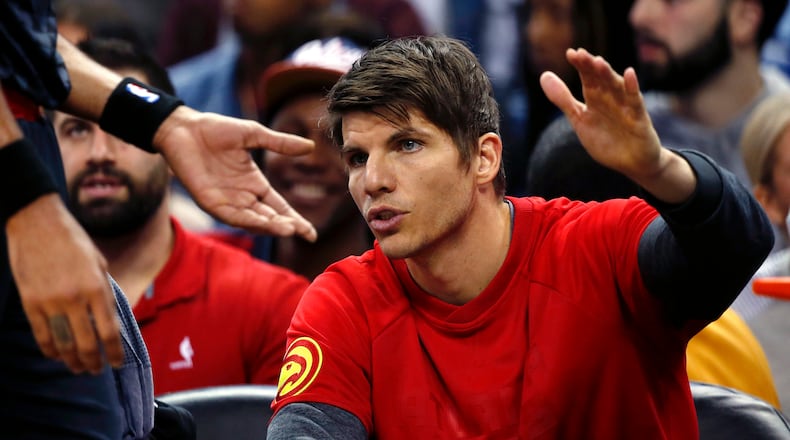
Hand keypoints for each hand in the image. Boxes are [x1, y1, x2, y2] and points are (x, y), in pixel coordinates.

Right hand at [5, 194, 123, 373]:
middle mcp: (75, 299)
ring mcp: (50, 302)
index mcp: (97, 288)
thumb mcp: (99, 263)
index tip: (117, 363)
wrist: (38, 223)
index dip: (114, 352)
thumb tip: (111, 317)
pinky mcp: (30, 302)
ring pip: (63, 343)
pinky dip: (50, 349)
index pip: (109, 331)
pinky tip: (56, 355)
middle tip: (97, 370)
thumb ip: (105, 291)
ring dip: (72, 360)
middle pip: (87, 343)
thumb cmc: (74, 240)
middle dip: (94, 362)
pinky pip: (41, 334)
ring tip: (78, 367)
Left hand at [154, 107, 317, 240]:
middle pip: (269, 218)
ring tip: (287, 229)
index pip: (279, 207)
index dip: (295, 220)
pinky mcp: (209, 201)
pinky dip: (247, 221)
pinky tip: (262, 224)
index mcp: (254, 183)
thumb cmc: (216, 129)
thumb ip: (280, 143)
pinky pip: (231, 216)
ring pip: (252, 221)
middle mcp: (242, 196)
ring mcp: (226, 201)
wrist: (184, 127)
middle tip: (302, 232)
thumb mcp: (254, 134)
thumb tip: (310, 146)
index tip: (310, 233)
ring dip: (269, 226)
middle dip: (286, 226)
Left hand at [540, 48, 694, 202]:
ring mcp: (626, 107)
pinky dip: (632, 88)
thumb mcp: (579, 120)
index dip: (580, 66)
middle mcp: (611, 99)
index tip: (571, 53)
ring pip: (616, 87)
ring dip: (608, 75)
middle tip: (581, 54)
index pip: (588, 78)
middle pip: (601, 80)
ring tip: (598, 62)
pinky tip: (629, 74)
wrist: (631, 164)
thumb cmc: (606, 141)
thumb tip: (544, 75)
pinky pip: (635, 101)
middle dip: (591, 67)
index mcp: (596, 99)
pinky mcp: (639, 119)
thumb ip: (563, 100)